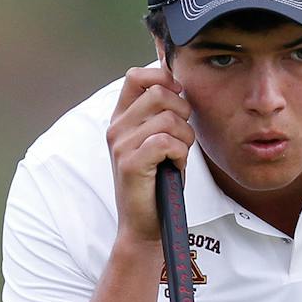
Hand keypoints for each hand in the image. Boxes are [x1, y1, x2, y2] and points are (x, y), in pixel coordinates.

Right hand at [107, 66, 194, 244]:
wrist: (145, 225)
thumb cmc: (158, 183)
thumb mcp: (159, 142)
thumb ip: (163, 114)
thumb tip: (179, 85)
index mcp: (122, 118)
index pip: (137, 76)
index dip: (163, 78)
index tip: (178, 97)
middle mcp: (117, 128)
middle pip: (159, 93)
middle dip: (183, 112)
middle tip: (182, 137)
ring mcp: (121, 145)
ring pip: (168, 119)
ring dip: (185, 138)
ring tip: (177, 156)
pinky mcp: (130, 163)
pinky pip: (166, 142)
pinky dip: (179, 154)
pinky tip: (174, 166)